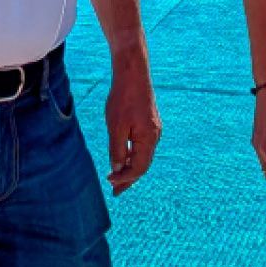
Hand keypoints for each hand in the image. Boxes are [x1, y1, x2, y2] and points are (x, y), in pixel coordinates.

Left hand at [103, 57, 160, 195]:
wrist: (133, 74)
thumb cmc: (123, 99)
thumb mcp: (116, 127)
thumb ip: (117, 149)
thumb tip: (117, 169)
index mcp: (149, 139)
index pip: (138, 168)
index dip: (125, 178)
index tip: (110, 184)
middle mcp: (155, 137)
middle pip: (143, 165)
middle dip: (129, 179)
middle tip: (116, 192)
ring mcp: (153, 130)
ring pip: (142, 156)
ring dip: (130, 168)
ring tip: (117, 179)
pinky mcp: (149, 124)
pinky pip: (142, 146)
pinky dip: (132, 155)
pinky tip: (122, 159)